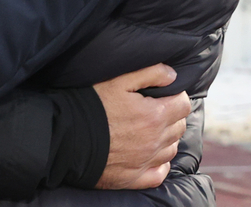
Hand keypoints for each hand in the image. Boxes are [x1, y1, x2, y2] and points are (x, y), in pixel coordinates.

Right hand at [92, 64, 189, 189]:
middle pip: (179, 127)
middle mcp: (155, 141)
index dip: (176, 96)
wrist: (68, 136)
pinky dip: (160, 164)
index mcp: (154, 115)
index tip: (165, 94)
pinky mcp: (135, 178)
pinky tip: (150, 155)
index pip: (183, 105)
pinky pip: (159, 173)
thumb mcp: (119, 80)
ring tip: (150, 130)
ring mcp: (146, 161)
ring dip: (167, 138)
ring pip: (171, 149)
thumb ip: (150, 73)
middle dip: (172, 116)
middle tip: (155, 109)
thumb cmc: (92, 105)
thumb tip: (172, 75)